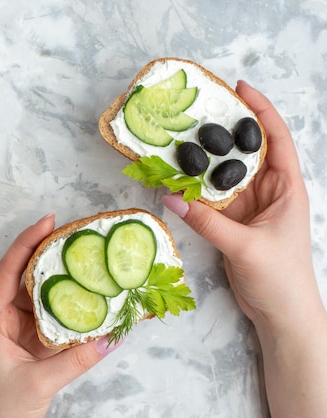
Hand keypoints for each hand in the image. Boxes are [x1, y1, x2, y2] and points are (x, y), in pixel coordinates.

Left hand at [0, 214, 120, 417]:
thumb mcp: (38, 383)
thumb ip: (76, 360)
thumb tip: (113, 337)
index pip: (8, 271)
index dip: (27, 242)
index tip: (49, 220)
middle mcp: (0, 319)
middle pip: (24, 277)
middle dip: (48, 254)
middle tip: (75, 234)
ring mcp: (14, 331)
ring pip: (39, 296)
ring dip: (61, 281)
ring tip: (86, 260)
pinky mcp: (28, 344)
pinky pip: (49, 318)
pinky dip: (67, 308)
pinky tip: (87, 298)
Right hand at [162, 80, 326, 416]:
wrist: (279, 312)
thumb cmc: (279, 277)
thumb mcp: (244, 245)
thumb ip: (206, 221)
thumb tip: (170, 198)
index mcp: (286, 187)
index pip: (276, 138)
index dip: (260, 110)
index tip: (238, 88)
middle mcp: (267, 191)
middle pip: (245, 152)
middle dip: (224, 131)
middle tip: (196, 113)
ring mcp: (248, 207)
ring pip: (223, 176)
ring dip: (203, 162)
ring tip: (179, 142)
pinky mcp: (231, 223)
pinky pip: (210, 200)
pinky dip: (194, 191)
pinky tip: (175, 180)